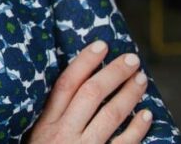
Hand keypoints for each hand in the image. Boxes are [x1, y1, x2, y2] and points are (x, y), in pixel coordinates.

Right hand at [28, 41, 154, 142]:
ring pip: (111, 115)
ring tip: (141, 79)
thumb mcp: (33, 135)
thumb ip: (48, 113)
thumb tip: (70, 84)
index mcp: (45, 123)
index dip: (84, 62)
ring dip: (129, 94)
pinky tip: (146, 114)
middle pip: (91, 94)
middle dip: (113, 73)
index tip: (101, 45)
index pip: (66, 84)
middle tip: (131, 58)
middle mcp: (64, 133)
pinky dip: (138, 128)